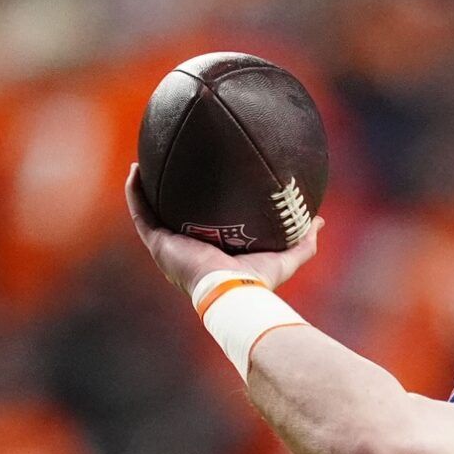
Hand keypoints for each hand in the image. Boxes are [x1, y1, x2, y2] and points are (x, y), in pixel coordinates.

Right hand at [124, 164, 322, 297]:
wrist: (233, 291)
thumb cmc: (258, 282)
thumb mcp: (285, 258)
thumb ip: (302, 241)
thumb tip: (318, 220)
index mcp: (210, 255)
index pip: (201, 227)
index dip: (199, 209)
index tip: (202, 186)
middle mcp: (186, 250)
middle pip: (173, 218)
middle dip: (169, 195)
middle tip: (171, 168)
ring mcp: (169, 248)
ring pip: (150, 213)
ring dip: (144, 188)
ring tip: (143, 162)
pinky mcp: (158, 244)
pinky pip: (140, 213)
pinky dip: (135, 193)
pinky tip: (135, 170)